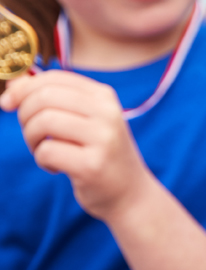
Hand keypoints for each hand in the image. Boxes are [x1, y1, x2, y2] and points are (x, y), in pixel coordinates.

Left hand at [0, 70, 152, 217]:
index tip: (7, 103)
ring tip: (42, 150)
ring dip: (31, 139)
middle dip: (24, 115)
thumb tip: (14, 86)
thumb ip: (54, 100)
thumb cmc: (99, 153)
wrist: (130, 192)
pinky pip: (47, 151)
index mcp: (104, 96)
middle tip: (31, 133)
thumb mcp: (84, 120)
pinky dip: (42, 160)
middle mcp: (107, 112)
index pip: (54, 78)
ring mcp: (103, 138)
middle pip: (45, 97)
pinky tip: (56, 167)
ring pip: (43, 122)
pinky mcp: (92, 165)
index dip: (22, 88)